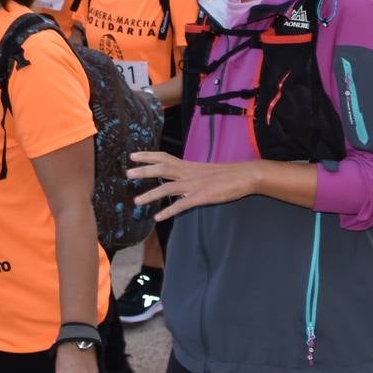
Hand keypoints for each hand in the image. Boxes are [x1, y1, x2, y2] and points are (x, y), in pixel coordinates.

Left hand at [127, 151, 258, 220]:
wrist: (244, 175)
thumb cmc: (226, 174)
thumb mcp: (204, 170)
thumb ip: (189, 174)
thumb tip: (177, 178)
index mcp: (189, 166)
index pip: (164, 158)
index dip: (148, 156)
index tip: (132, 155)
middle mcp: (188, 173)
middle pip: (162, 169)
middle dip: (144, 171)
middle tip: (127, 173)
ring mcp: (194, 185)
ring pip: (168, 188)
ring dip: (151, 194)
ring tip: (136, 201)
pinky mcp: (202, 197)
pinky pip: (182, 204)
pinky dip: (169, 210)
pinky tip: (158, 217)